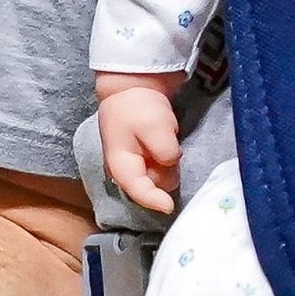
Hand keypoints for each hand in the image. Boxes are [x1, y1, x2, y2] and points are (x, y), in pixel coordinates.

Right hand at [96, 74, 182, 214]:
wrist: (131, 88)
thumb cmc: (138, 107)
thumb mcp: (155, 127)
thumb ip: (166, 152)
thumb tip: (173, 166)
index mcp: (121, 166)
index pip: (138, 192)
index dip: (155, 201)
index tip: (170, 207)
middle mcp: (127, 172)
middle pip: (153, 186)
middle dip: (165, 174)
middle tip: (167, 143)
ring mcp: (137, 167)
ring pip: (161, 178)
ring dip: (168, 165)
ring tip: (165, 137)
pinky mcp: (147, 161)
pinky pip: (163, 169)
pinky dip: (168, 159)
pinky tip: (167, 140)